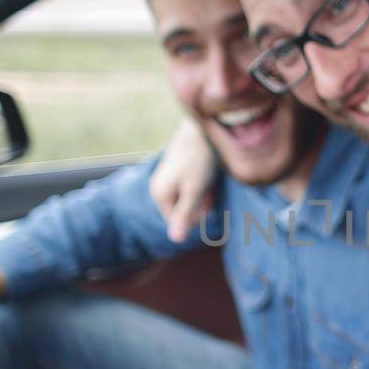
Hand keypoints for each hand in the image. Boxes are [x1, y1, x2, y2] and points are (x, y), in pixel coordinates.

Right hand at [149, 118, 218, 243]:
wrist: (202, 127)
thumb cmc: (200, 159)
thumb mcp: (194, 190)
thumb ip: (184, 214)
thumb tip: (175, 240)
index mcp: (159, 194)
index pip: (178, 223)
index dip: (196, 216)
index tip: (207, 199)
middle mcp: (159, 187)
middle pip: (184, 211)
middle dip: (200, 204)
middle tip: (209, 186)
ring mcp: (168, 179)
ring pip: (190, 199)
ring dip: (203, 195)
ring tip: (208, 178)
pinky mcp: (178, 172)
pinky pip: (192, 188)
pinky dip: (203, 185)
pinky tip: (208, 175)